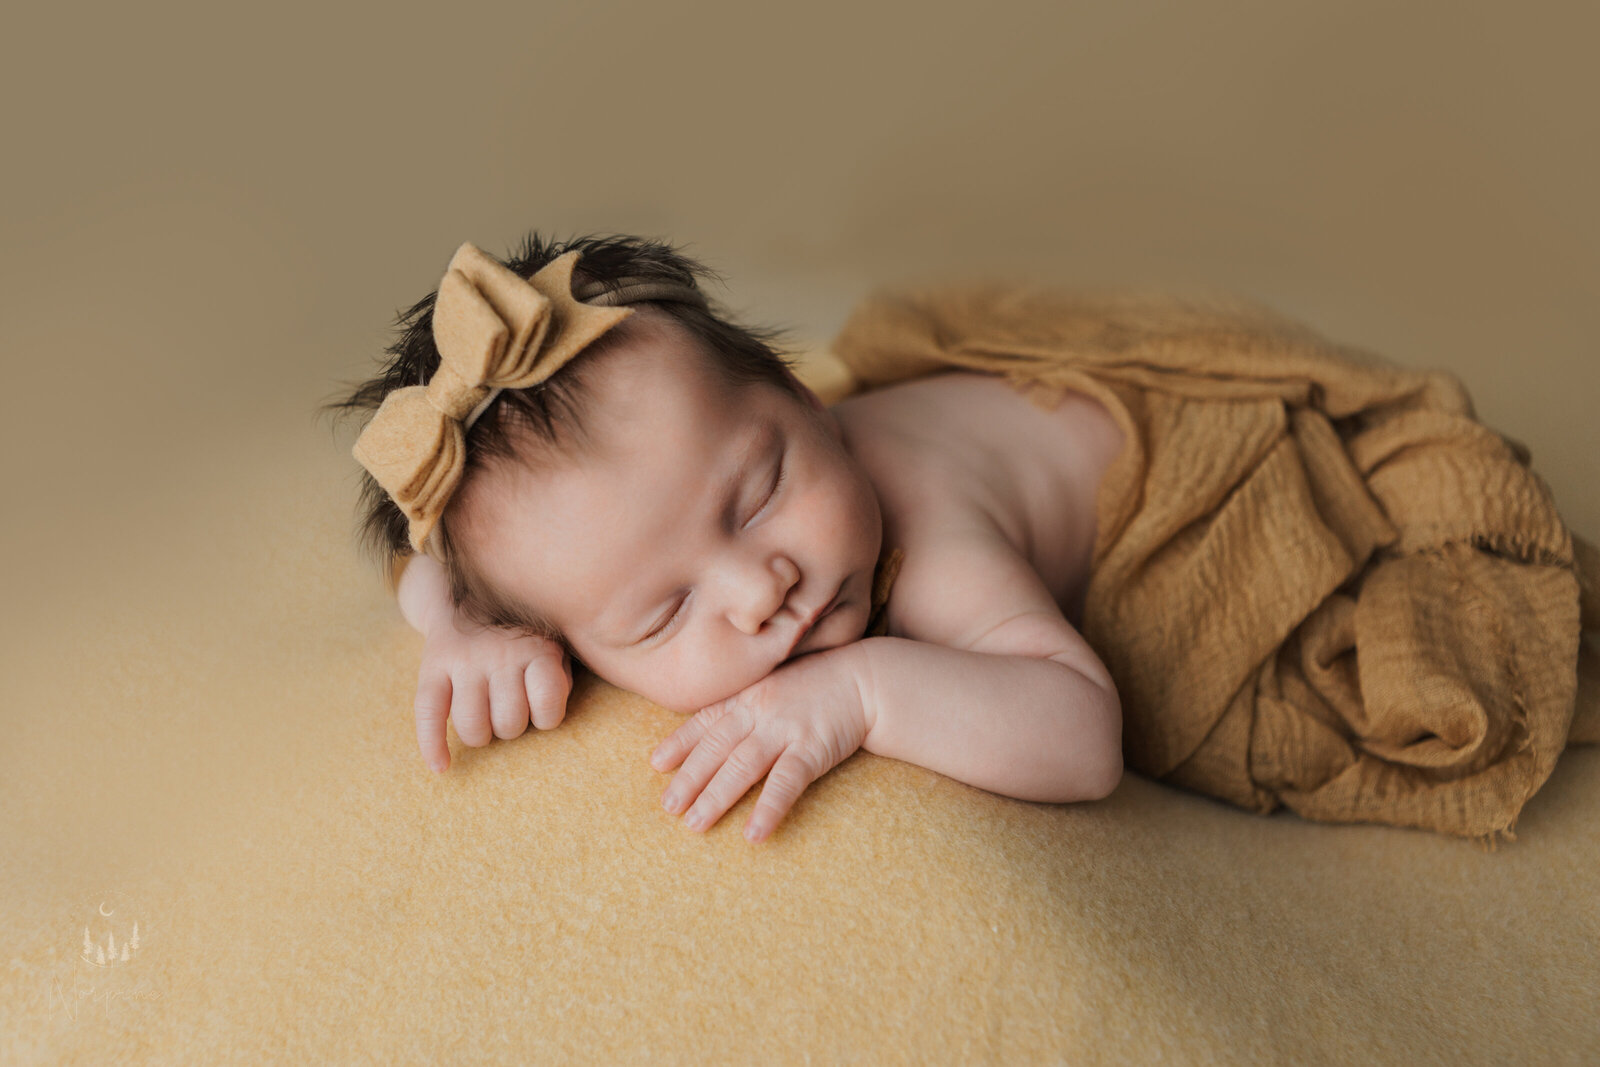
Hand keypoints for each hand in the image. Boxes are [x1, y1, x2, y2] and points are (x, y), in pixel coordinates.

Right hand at [414, 612, 571, 773]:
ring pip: (471, 725)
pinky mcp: (433, 665)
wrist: (469, 597)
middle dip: (510, 727)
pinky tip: (441, 766)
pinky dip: (432, 745)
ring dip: (480, 736)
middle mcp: (501, 654)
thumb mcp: (553, 647)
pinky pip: (428, 713)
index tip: (540, 710)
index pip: (548, 703)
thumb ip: (558, 679)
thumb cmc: (522, 638)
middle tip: (507, 711)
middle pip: (508, 721)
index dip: (546, 717)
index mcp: (537, 650)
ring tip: (483, 722)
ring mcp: (464, 660)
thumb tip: (548, 713)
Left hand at [649, 645, 868, 843]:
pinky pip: (785, 782)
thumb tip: (724, 726)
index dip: (680, 742)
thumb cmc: (823, 681)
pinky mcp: (812, 748)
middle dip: (688, 778)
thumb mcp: (778, 681)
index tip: (656, 764)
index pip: (706, 720)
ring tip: (694, 825)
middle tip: (668, 807)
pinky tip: (753, 833)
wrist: (867, 677)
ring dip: (716, 797)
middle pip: (715, 748)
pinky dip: (768, 808)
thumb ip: (751, 701)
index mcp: (748, 695)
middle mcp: (759, 710)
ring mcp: (784, 729)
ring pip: (741, 766)